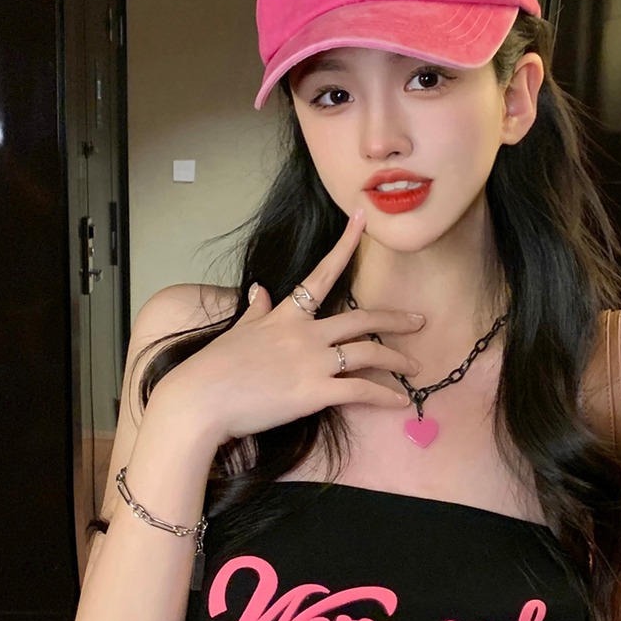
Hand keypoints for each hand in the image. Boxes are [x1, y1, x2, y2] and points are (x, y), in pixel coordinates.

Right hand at [152, 209, 425, 443]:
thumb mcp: (237, 332)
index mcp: (285, 314)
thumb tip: (260, 291)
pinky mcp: (315, 392)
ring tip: (416, 368)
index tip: (364, 219)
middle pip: (362, 319)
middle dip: (394, 319)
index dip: (346, 244)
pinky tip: (401, 401)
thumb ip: (257, 311)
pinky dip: (386, 395)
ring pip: (369, 353)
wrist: (200, 400)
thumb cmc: (213, 369)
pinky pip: (361, 391)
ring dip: (397, 361)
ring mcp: (312, 362)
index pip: (321, 273)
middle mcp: (305, 333)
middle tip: (419, 321)